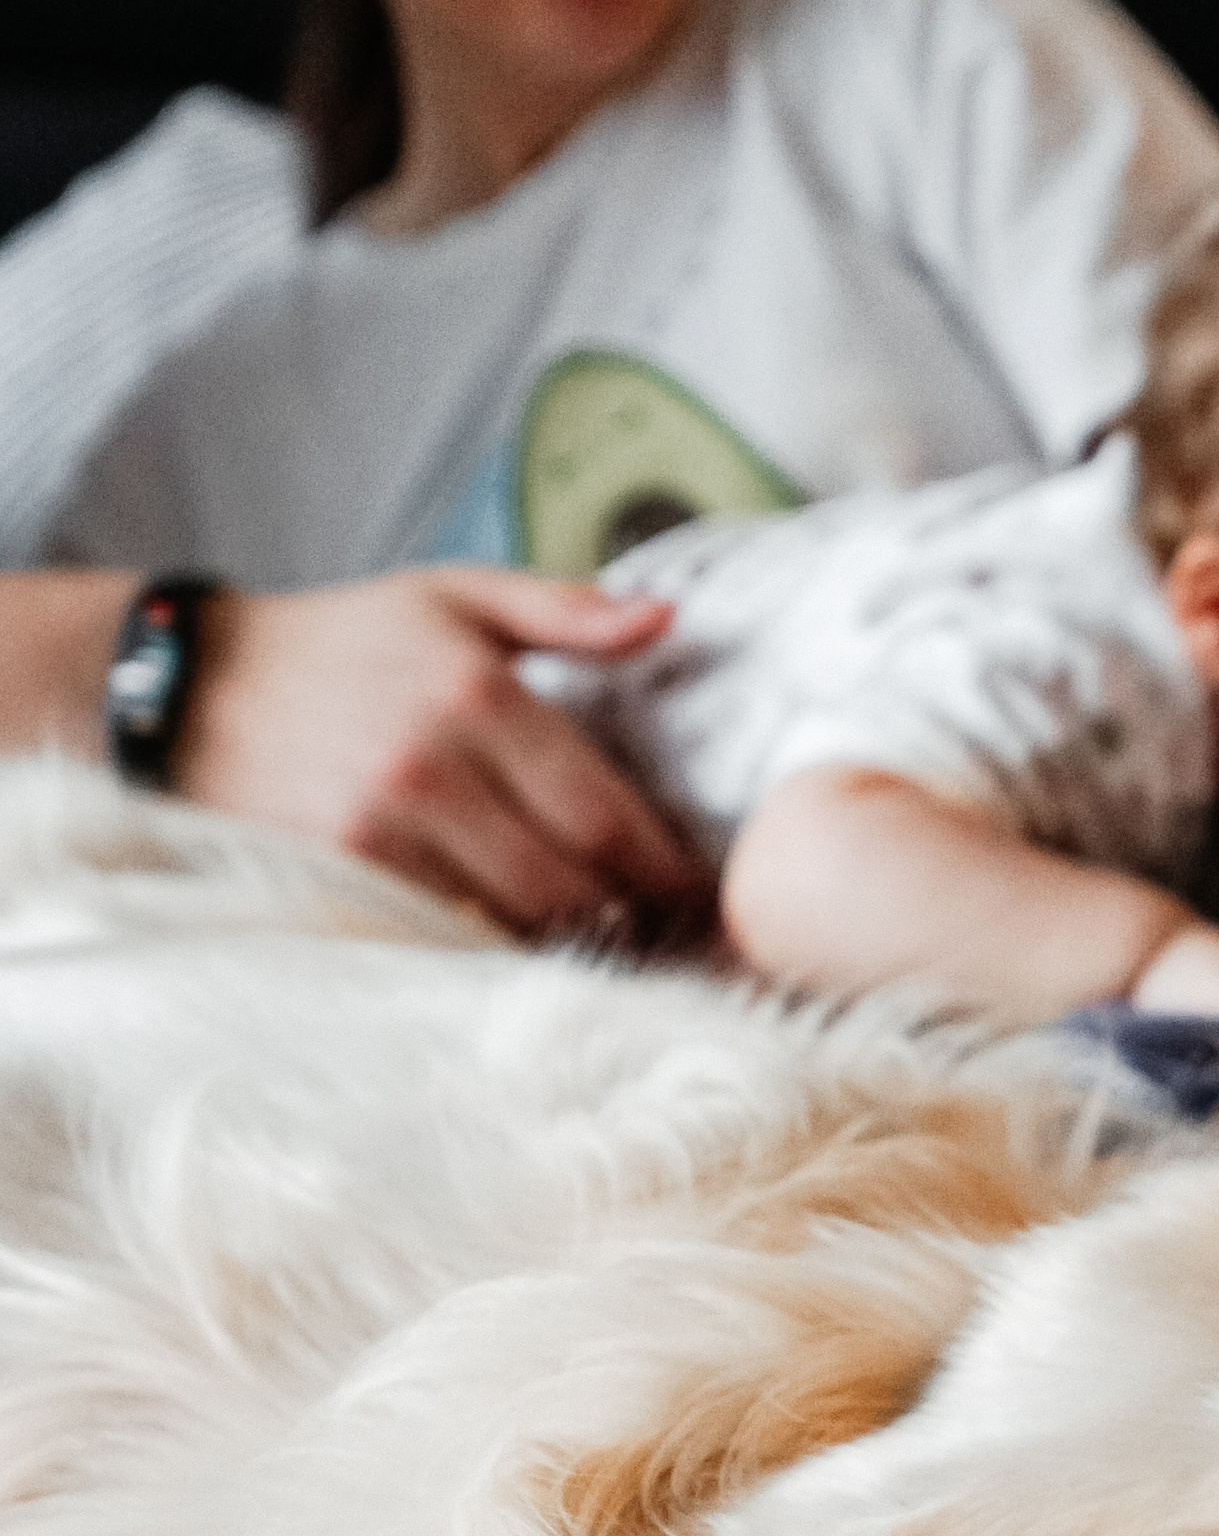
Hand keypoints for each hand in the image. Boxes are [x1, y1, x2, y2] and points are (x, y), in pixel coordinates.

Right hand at [177, 569, 705, 932]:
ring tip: (614, 938)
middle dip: (634, 915)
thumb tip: (666, 619)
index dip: (666, 869)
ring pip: (520, 917)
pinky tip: (532, 936)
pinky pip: (457, 928)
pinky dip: (504, 938)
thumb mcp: (454, 596)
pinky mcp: (351, 872)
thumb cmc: (348, 641)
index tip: (701, 892)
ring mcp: (388, 828)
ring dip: (576, 938)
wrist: (199, 689)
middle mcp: (437, 766)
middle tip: (671, 931)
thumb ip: (564, 610)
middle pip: (575, 881)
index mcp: (480, 695)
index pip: (607, 813)